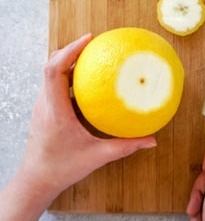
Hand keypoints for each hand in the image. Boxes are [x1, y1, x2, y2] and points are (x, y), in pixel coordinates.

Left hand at [20, 34, 155, 204]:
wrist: (36, 181)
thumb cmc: (63, 168)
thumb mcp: (98, 157)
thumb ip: (125, 146)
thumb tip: (151, 140)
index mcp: (55, 110)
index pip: (54, 71)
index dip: (69, 51)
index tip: (88, 40)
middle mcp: (45, 104)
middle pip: (51, 65)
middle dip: (72, 50)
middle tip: (95, 43)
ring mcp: (43, 107)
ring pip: (51, 74)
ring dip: (70, 62)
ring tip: (93, 57)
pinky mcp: (45, 111)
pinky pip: (55, 86)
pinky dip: (70, 76)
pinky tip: (89, 81)